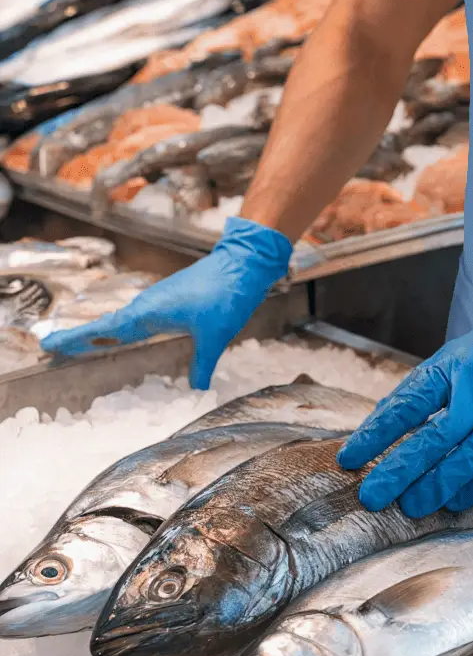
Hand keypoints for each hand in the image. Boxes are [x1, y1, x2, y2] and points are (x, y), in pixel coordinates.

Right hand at [40, 217, 292, 389]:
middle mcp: (146, 305)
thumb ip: (202, 365)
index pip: (106, 330)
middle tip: (50, 349)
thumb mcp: (214, 338)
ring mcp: (156, 301)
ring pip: (120, 321)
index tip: (50, 345)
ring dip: (99, 334)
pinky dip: (121, 328)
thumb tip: (196, 390)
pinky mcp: (167, 299)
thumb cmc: (226, 298)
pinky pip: (136, 317)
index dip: (77, 339)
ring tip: (76, 347)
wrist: (240, 265)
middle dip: (79, 339)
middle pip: (106, 326)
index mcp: (150, 312)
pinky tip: (120, 336)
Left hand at [337, 268, 472, 516]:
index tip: (349, 459)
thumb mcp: (452, 360)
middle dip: (400, 470)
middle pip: (434, 437)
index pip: (406, 405)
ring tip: (410, 508)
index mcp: (450, 369)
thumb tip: (380, 429)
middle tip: (373, 497)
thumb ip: (421, 394)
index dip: (375, 434)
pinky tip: (454, 504)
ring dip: (437, 485)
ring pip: (468, 457)